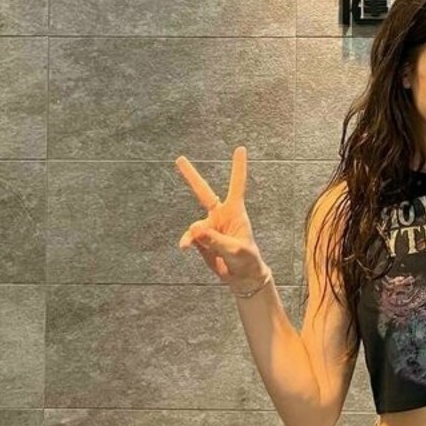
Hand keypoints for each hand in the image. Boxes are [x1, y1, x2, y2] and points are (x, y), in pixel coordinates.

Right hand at [175, 146, 265, 291]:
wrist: (242, 277)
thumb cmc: (246, 260)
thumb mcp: (234, 250)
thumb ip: (214, 239)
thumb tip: (194, 228)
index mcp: (235, 212)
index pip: (237, 185)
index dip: (238, 167)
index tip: (240, 148)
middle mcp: (221, 215)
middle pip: (203, 192)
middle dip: (191, 176)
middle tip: (179, 158)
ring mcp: (210, 227)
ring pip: (195, 225)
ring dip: (193, 234)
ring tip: (189, 245)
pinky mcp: (202, 239)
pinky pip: (191, 238)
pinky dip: (188, 241)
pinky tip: (185, 247)